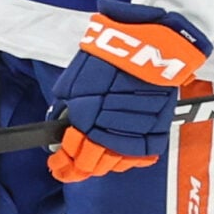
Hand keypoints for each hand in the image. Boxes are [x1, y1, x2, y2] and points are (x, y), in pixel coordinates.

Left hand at [45, 0, 210, 182]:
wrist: (150, 45)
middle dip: (79, 168)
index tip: (56, 165)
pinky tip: (114, 156)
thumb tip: (61, 127)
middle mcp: (112, 130)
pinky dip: (125, 159)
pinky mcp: (157, 131)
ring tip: (90, 162)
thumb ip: (66, 108)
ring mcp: (136, 134)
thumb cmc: (109, 58)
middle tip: (69, 168)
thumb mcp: (74, 81)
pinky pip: (138, 157)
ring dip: (101, 165)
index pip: (74, 154)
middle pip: (94, 164)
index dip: (64, 164)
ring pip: (115, 164)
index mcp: (88, 119)